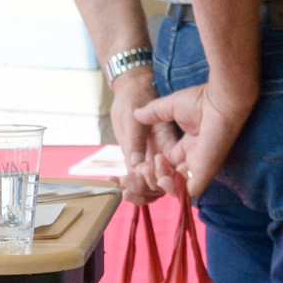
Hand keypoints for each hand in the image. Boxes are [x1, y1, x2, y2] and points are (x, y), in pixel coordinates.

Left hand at [105, 61, 158, 181]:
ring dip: (137, 193)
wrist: (129, 90)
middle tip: (125, 182)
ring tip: (119, 187)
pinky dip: (126, 186)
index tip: (142, 174)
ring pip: (151, 188)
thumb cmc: (134, 96)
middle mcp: (163, 156)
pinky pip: (136, 181)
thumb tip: (136, 165)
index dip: (161, 179)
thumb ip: (136, 139)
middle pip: (162, 185)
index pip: (172, 171)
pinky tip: (111, 181)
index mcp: (168, 144)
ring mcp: (150, 160)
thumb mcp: (133, 116)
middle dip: (146, 189)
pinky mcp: (138, 161)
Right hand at [131, 76, 252, 201]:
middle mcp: (193, 159)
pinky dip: (173, 188)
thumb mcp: (170, 107)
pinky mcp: (204, 173)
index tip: (137, 163)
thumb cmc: (201, 101)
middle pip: (168, 179)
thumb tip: (136, 113)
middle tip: (141, 168)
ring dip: (158, 181)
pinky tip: (163, 174)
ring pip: (176, 187)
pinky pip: (188, 192)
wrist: (219, 102)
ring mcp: (199, 168)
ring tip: (151, 167)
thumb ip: (153, 113)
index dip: (150, 167)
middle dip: (151, 177)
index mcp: (188, 146)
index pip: (166, 165)